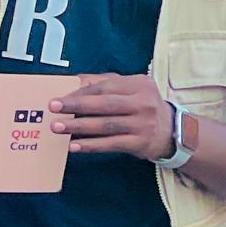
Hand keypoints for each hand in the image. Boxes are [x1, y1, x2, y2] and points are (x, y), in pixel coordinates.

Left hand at [46, 73, 175, 158]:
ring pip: (106, 125)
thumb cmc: (143, 106)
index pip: (105, 86)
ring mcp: (142, 124)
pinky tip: (74, 146)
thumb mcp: (132, 89)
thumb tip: (74, 80)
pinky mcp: (140, 143)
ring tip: (57, 127)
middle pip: (105, 104)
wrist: (173, 131)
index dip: (81, 92)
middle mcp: (142, 103)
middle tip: (53, 107)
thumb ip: (105, 82)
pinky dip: (91, 145)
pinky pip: (111, 144)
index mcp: (139, 84)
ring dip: (79, 127)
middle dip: (76, 105)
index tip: (60, 96)